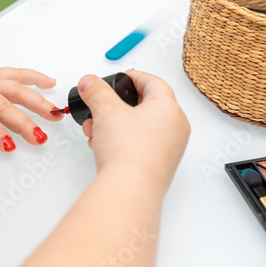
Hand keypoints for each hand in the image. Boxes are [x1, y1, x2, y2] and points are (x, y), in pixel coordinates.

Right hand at [79, 70, 189, 190]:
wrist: (130, 190)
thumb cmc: (128, 153)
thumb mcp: (106, 111)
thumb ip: (96, 92)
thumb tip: (90, 82)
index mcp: (169, 108)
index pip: (153, 82)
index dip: (134, 77)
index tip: (121, 78)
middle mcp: (175, 128)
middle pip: (146, 106)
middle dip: (116, 106)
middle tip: (101, 106)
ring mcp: (170, 149)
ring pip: (141, 127)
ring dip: (116, 125)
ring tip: (96, 129)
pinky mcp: (160, 165)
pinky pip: (142, 145)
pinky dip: (123, 141)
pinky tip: (104, 146)